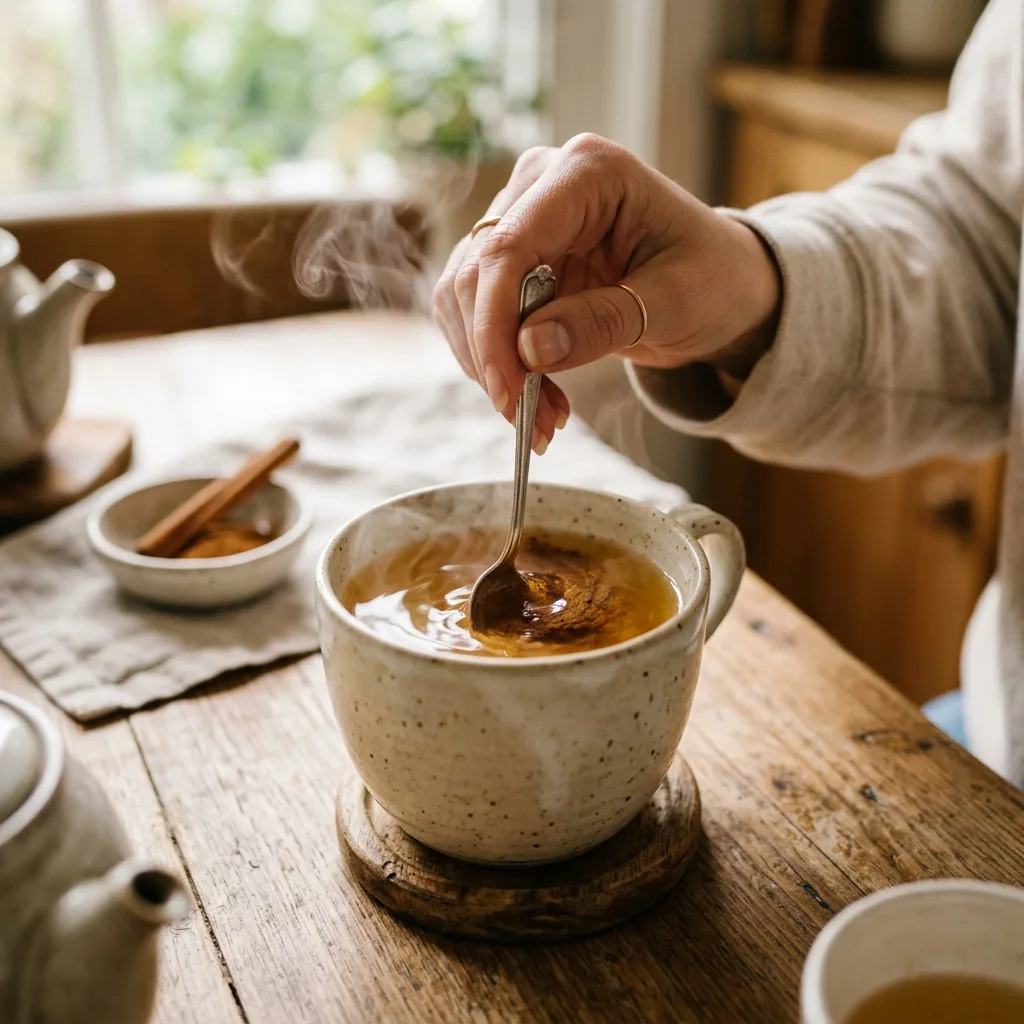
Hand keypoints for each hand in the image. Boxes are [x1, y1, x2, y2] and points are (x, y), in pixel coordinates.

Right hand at [432, 133, 780, 451]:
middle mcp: (541, 184)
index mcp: (587, 171)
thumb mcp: (674, 304)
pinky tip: (538, 397)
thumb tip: (529, 349)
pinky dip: (499, 366)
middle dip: (493, 356)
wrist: (719, 285)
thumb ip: (603, 322)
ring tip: (542, 418)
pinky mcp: (513, 262)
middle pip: (474, 273)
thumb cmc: (712, 278)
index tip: (507, 389)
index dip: (495, 323)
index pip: (509, 246)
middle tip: (529, 421)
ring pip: (463, 299)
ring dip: (493, 368)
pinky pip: (478, 317)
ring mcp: (521, 219)